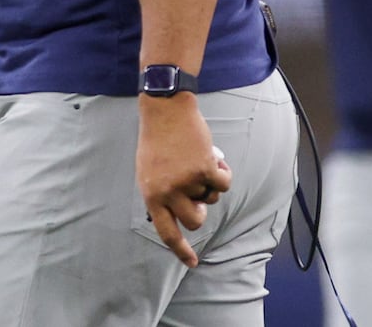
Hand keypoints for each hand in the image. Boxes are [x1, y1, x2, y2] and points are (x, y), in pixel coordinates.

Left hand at [136, 96, 231, 266]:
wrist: (165, 110)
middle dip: (202, 209)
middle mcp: (168, 192)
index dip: (180, 250)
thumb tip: (181, 216)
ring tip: (198, 163)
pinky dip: (223, 172)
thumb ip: (162, 195)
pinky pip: (224, 183)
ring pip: (212, 199)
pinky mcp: (205, 169)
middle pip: (195, 221)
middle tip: (198, 191)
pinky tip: (213, 157)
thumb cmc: (157, 140)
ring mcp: (187, 181)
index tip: (192, 262)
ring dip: (210, 184)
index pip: (166, 232)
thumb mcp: (148, 172)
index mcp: (151, 194)